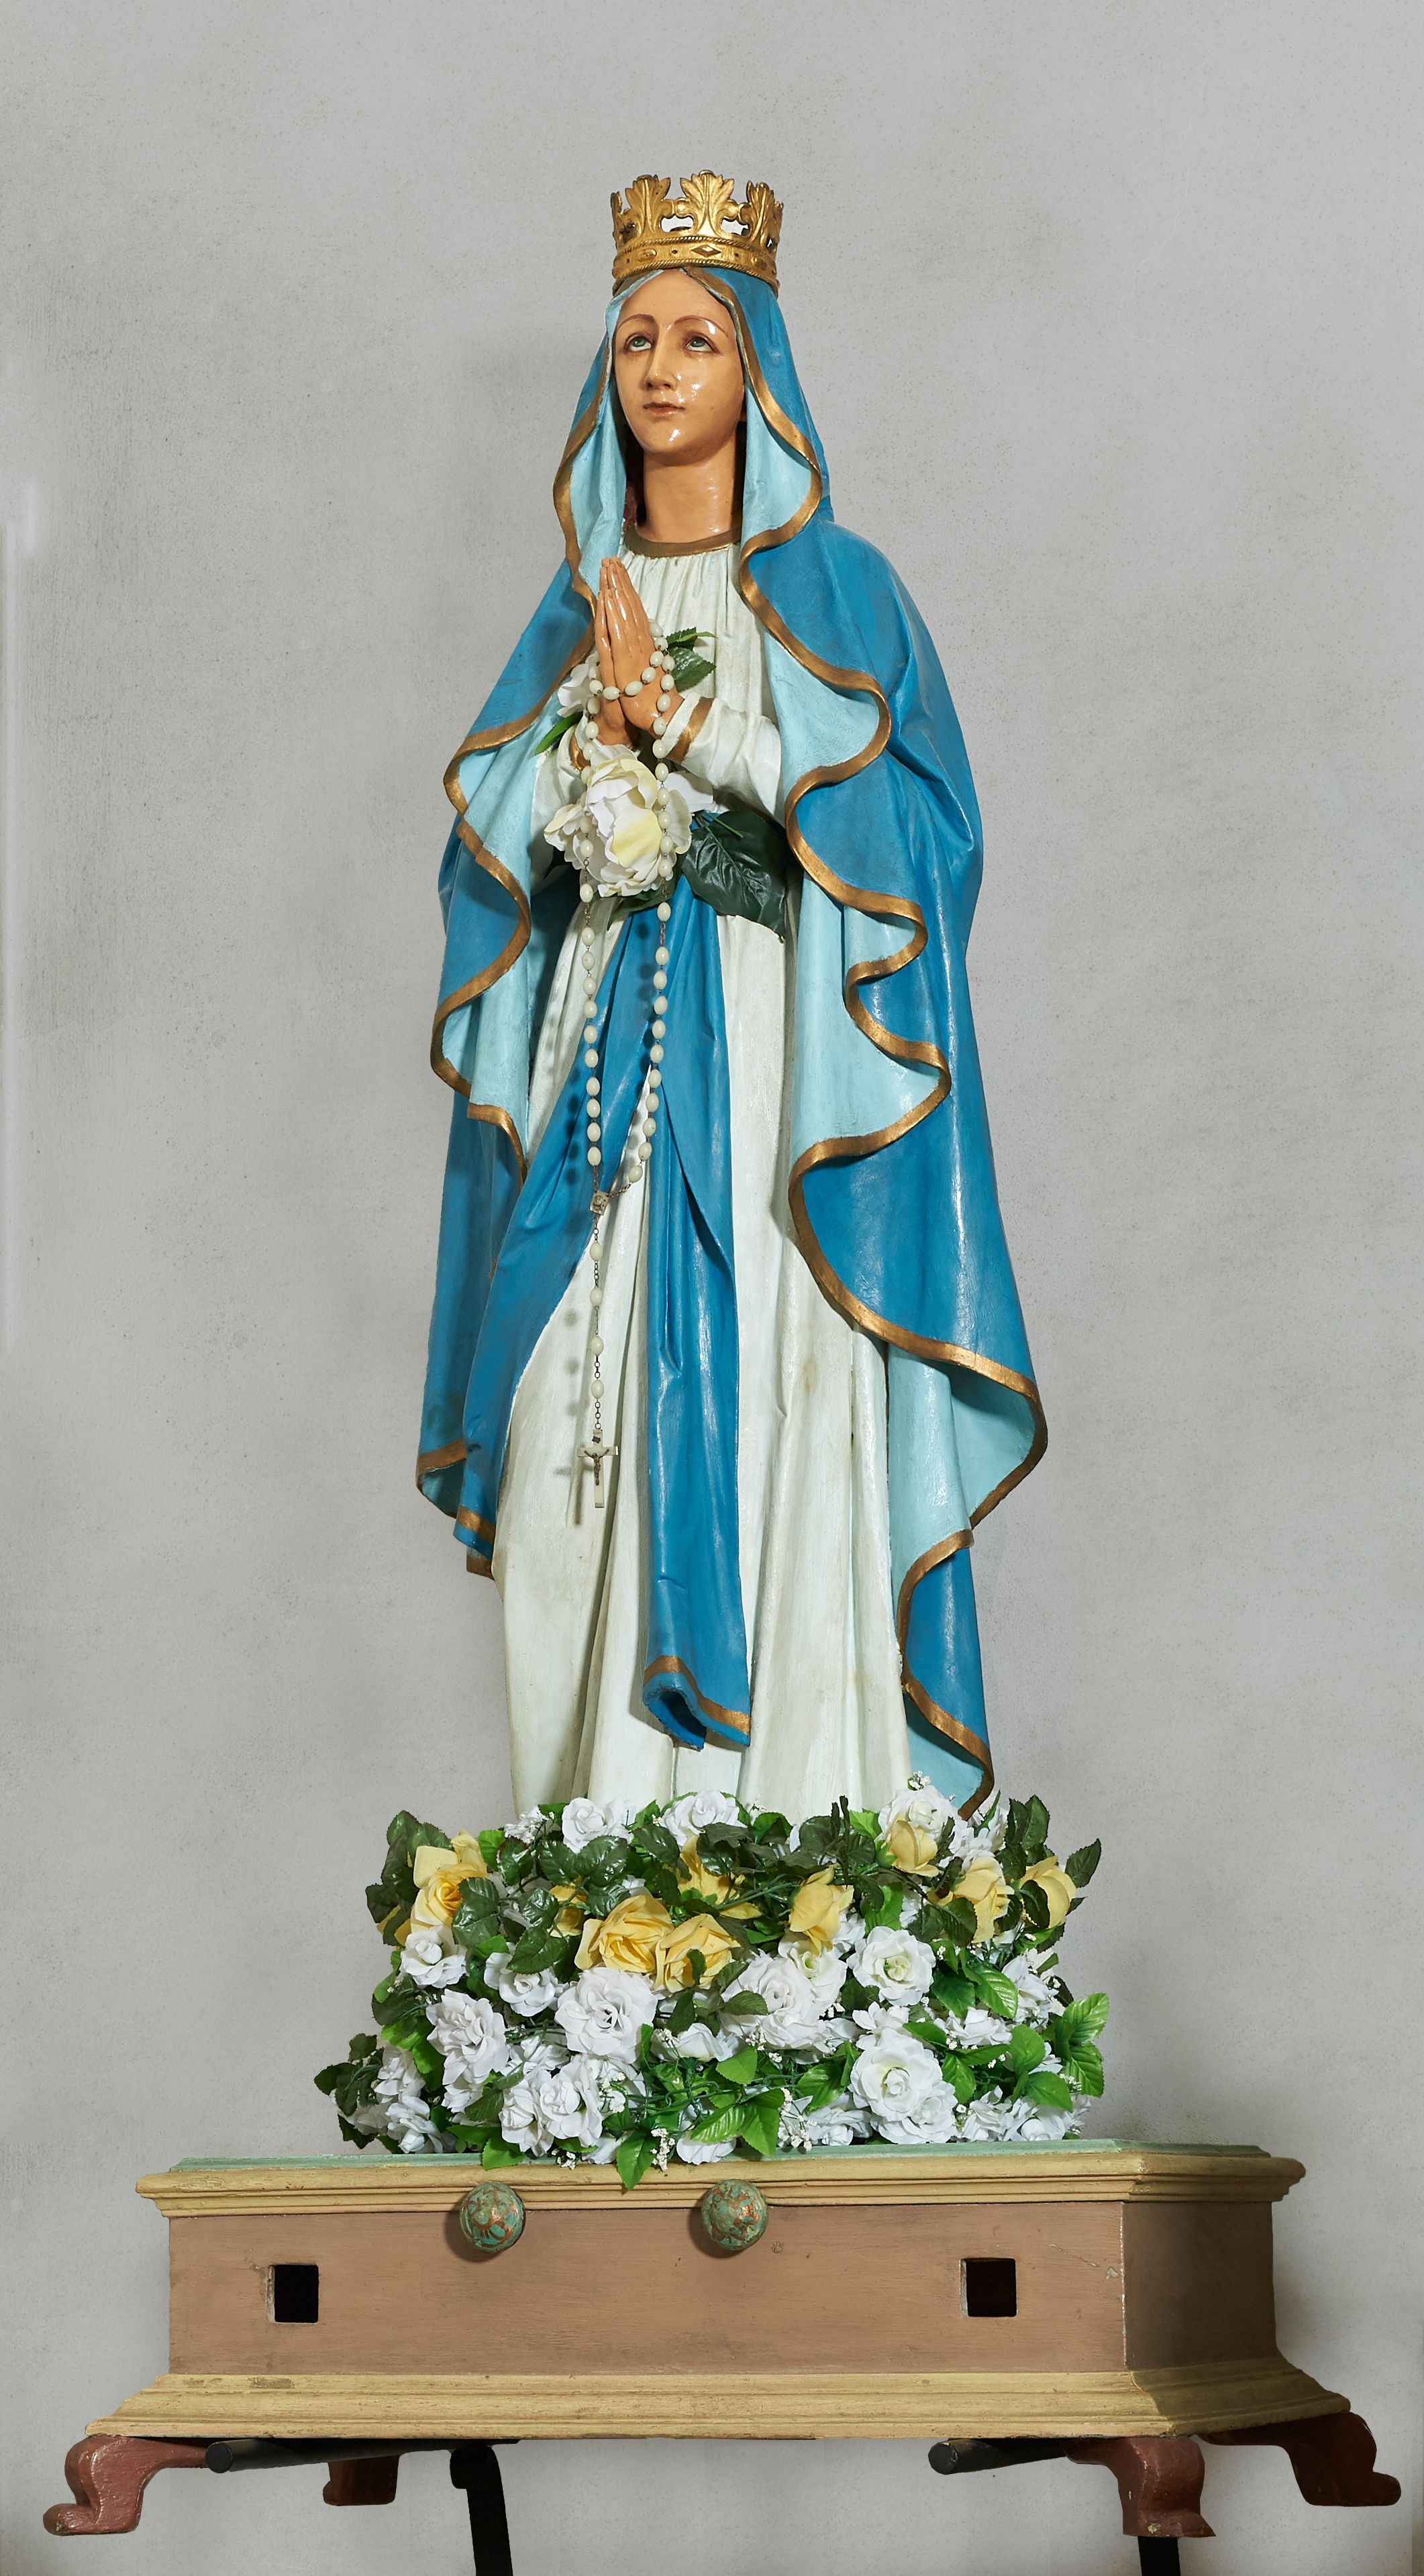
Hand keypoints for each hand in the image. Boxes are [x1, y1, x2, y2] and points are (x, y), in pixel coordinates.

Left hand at [593, 559, 682, 747]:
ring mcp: (632, 649)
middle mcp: (640, 641)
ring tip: (607, 568)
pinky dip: (612, 613)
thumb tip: (639, 635)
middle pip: (629, 605)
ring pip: (622, 613)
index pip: (635, 608)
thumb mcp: (645, 669)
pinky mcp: (624, 660)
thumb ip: (641, 651)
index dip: (627, 587)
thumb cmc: (651, 697)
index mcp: (645, 642)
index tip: (619, 568)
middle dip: (619, 580)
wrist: (659, 718)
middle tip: (610, 558)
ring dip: (614, 588)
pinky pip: (616, 632)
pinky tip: (607, 596)